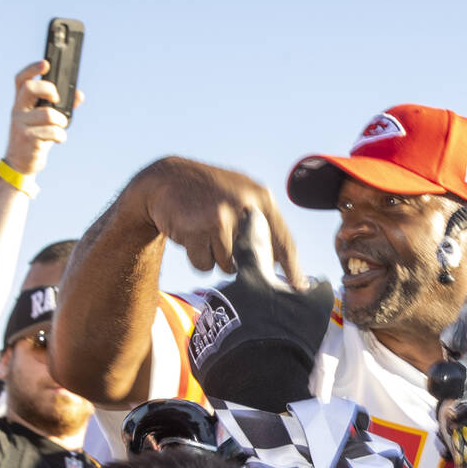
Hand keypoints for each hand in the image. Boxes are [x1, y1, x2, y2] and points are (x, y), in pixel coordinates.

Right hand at [4, 60, 81, 176]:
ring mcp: (20, 124)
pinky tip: (59, 139)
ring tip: (60, 127)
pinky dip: (61, 136)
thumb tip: (79, 95)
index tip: (46, 64)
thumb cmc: (36, 137)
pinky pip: (52, 132)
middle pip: (30, 88)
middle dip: (48, 89)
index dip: (32, 69)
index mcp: (21, 103)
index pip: (21, 80)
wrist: (22, 163)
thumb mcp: (46, 121)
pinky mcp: (27, 139)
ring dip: (61, 121)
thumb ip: (62, 106)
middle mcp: (17, 110)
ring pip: (48, 114)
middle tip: (57, 99)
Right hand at [130, 157, 303, 288]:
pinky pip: (204, 265)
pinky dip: (197, 257)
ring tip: (204, 230)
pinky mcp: (197, 229)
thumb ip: (262, 224)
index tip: (300, 287)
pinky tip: (190, 233)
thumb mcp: (241, 196)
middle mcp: (245, 206)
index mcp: (261, 198)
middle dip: (239, 259)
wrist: (166, 180)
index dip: (292, 267)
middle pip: (253, 259)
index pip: (283, 240)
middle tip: (220, 235)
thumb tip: (280, 264)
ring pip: (227, 265)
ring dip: (215, 256)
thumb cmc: (209, 193)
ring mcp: (221, 217)